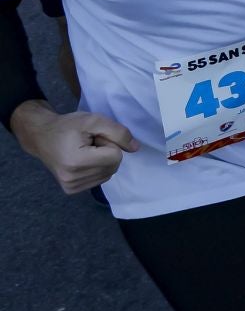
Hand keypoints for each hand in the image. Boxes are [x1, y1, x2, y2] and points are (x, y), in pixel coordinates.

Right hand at [12, 102, 137, 194]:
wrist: (42, 137)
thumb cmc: (67, 126)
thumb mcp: (94, 120)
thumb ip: (118, 132)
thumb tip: (136, 148)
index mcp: (76, 162)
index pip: (116, 156)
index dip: (109, 143)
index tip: (94, 137)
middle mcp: (72, 179)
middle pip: (113, 166)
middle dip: (107, 151)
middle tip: (89, 143)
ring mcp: (71, 187)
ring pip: (108, 173)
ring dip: (102, 160)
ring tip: (84, 150)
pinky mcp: (71, 190)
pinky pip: (100, 179)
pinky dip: (97, 168)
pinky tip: (82, 159)